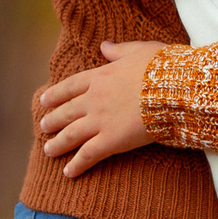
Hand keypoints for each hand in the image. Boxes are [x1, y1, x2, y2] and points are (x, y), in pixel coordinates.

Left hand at [34, 40, 161, 177]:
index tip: (44, 101)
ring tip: (48, 151)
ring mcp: (100, 120)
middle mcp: (94, 99)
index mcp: (100, 76)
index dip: (55, 95)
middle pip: (66, 112)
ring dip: (57, 144)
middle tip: (43, 127)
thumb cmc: (162, 67)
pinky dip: (76, 164)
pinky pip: (87, 155)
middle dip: (52, 121)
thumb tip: (104, 45)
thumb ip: (118, 50)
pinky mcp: (111, 140)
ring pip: (71, 134)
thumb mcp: (139, 51)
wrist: (174, 88)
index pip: (70, 86)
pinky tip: (68, 172)